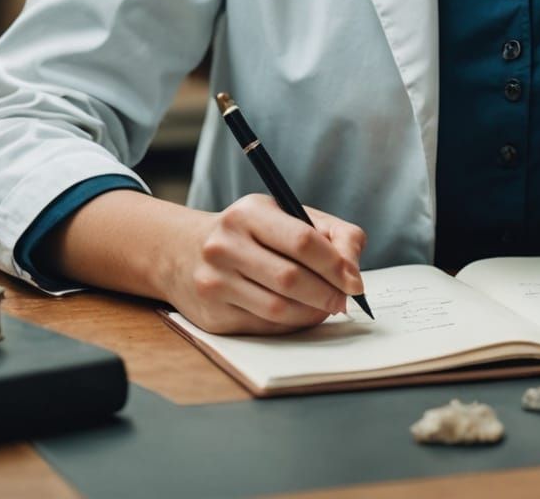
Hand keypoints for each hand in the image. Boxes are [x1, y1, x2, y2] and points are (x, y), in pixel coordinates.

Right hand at [165, 194, 367, 334]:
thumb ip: (330, 233)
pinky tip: (300, 315)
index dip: (335, 264)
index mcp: (249, 213)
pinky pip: (264, 327)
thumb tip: (353, 270)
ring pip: (278, 308)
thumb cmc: (250, 232)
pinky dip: (291, 325)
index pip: (302, 240)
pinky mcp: (212, 316)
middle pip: (291, 278)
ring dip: (312, 313)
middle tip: (344, 300)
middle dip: (327, 293)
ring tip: (326, 308)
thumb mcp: (285, 215)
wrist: (183, 252)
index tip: (355, 281)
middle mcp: (226, 246)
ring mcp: (215, 282)